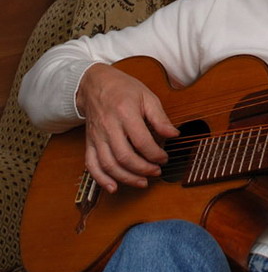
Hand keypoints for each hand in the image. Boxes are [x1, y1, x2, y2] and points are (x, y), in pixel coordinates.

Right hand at [76, 63, 178, 192]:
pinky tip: (113, 187)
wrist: (95, 84)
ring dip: (126, 178)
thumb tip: (174, 134)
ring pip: (108, 164)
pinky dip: (101, 179)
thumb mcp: (147, 96)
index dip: (155, 154)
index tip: (164, 158)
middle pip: (124, 156)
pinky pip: (91, 164)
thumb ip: (160, 117)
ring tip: (142, 182)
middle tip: (156, 172)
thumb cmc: (123, 89)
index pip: (141, 141)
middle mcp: (108, 126)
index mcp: (125, 112)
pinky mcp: (89, 142)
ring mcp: (97, 136)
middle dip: (143, 169)